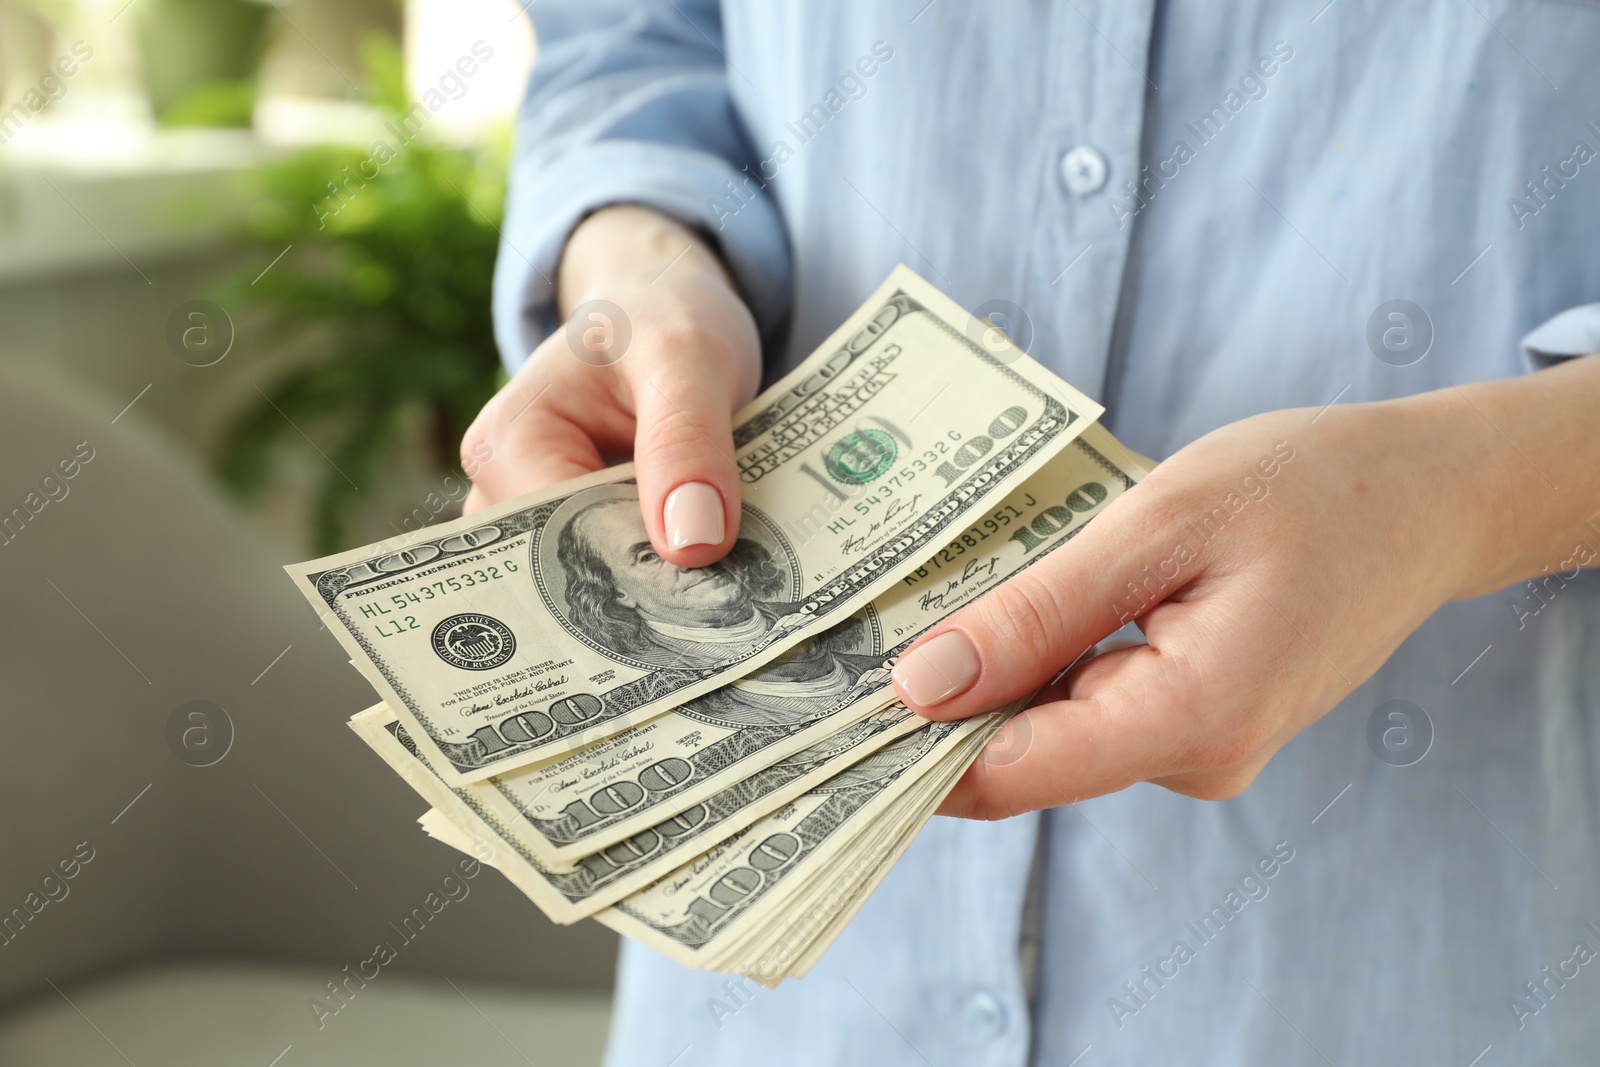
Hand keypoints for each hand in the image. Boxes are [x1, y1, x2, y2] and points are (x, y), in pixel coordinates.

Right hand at [460, 205, 759, 566]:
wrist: (666, 309)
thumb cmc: (662, 317)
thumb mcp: (686, 356)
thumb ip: (687, 440)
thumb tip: (692, 546)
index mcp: (508, 445)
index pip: (563, 542)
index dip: (639, 568)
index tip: (716, 588)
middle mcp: (505, 493)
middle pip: (577, 573)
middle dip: (655, 585)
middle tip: (740, 600)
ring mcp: (540, 521)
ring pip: (604, 583)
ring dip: (670, 587)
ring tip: (738, 588)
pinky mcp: (583, 536)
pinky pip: (625, 572)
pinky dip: (674, 573)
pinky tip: (725, 575)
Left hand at [889, 389, 1532, 817]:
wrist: (1426, 495)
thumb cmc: (1308, 487)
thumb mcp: (1158, 524)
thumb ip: (1038, 613)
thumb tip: (921, 687)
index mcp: (1188, 719)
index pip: (1008, 772)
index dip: (906, 749)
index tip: (819, 712)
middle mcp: (1192, 758)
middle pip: (1022, 752)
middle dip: (940, 697)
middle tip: (848, 629)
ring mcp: (1198, 746)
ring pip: (1053, 724)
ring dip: (995, 669)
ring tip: (934, 594)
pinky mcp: (1196, 719)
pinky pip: (1093, 702)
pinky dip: (1046, 659)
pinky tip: (1023, 599)